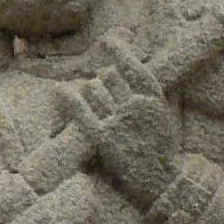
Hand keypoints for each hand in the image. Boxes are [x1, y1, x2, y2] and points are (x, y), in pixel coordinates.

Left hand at [73, 36, 180, 206]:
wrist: (162, 181)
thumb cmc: (161, 149)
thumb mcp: (164, 115)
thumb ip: (148, 93)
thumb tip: (128, 68)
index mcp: (153, 97)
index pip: (132, 64)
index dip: (118, 50)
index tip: (106, 41)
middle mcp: (136, 105)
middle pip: (107, 76)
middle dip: (101, 81)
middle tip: (101, 93)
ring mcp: (119, 121)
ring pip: (92, 90)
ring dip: (88, 93)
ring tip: (90, 103)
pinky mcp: (103, 138)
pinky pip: (81, 111)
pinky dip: (68, 99)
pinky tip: (60, 92)